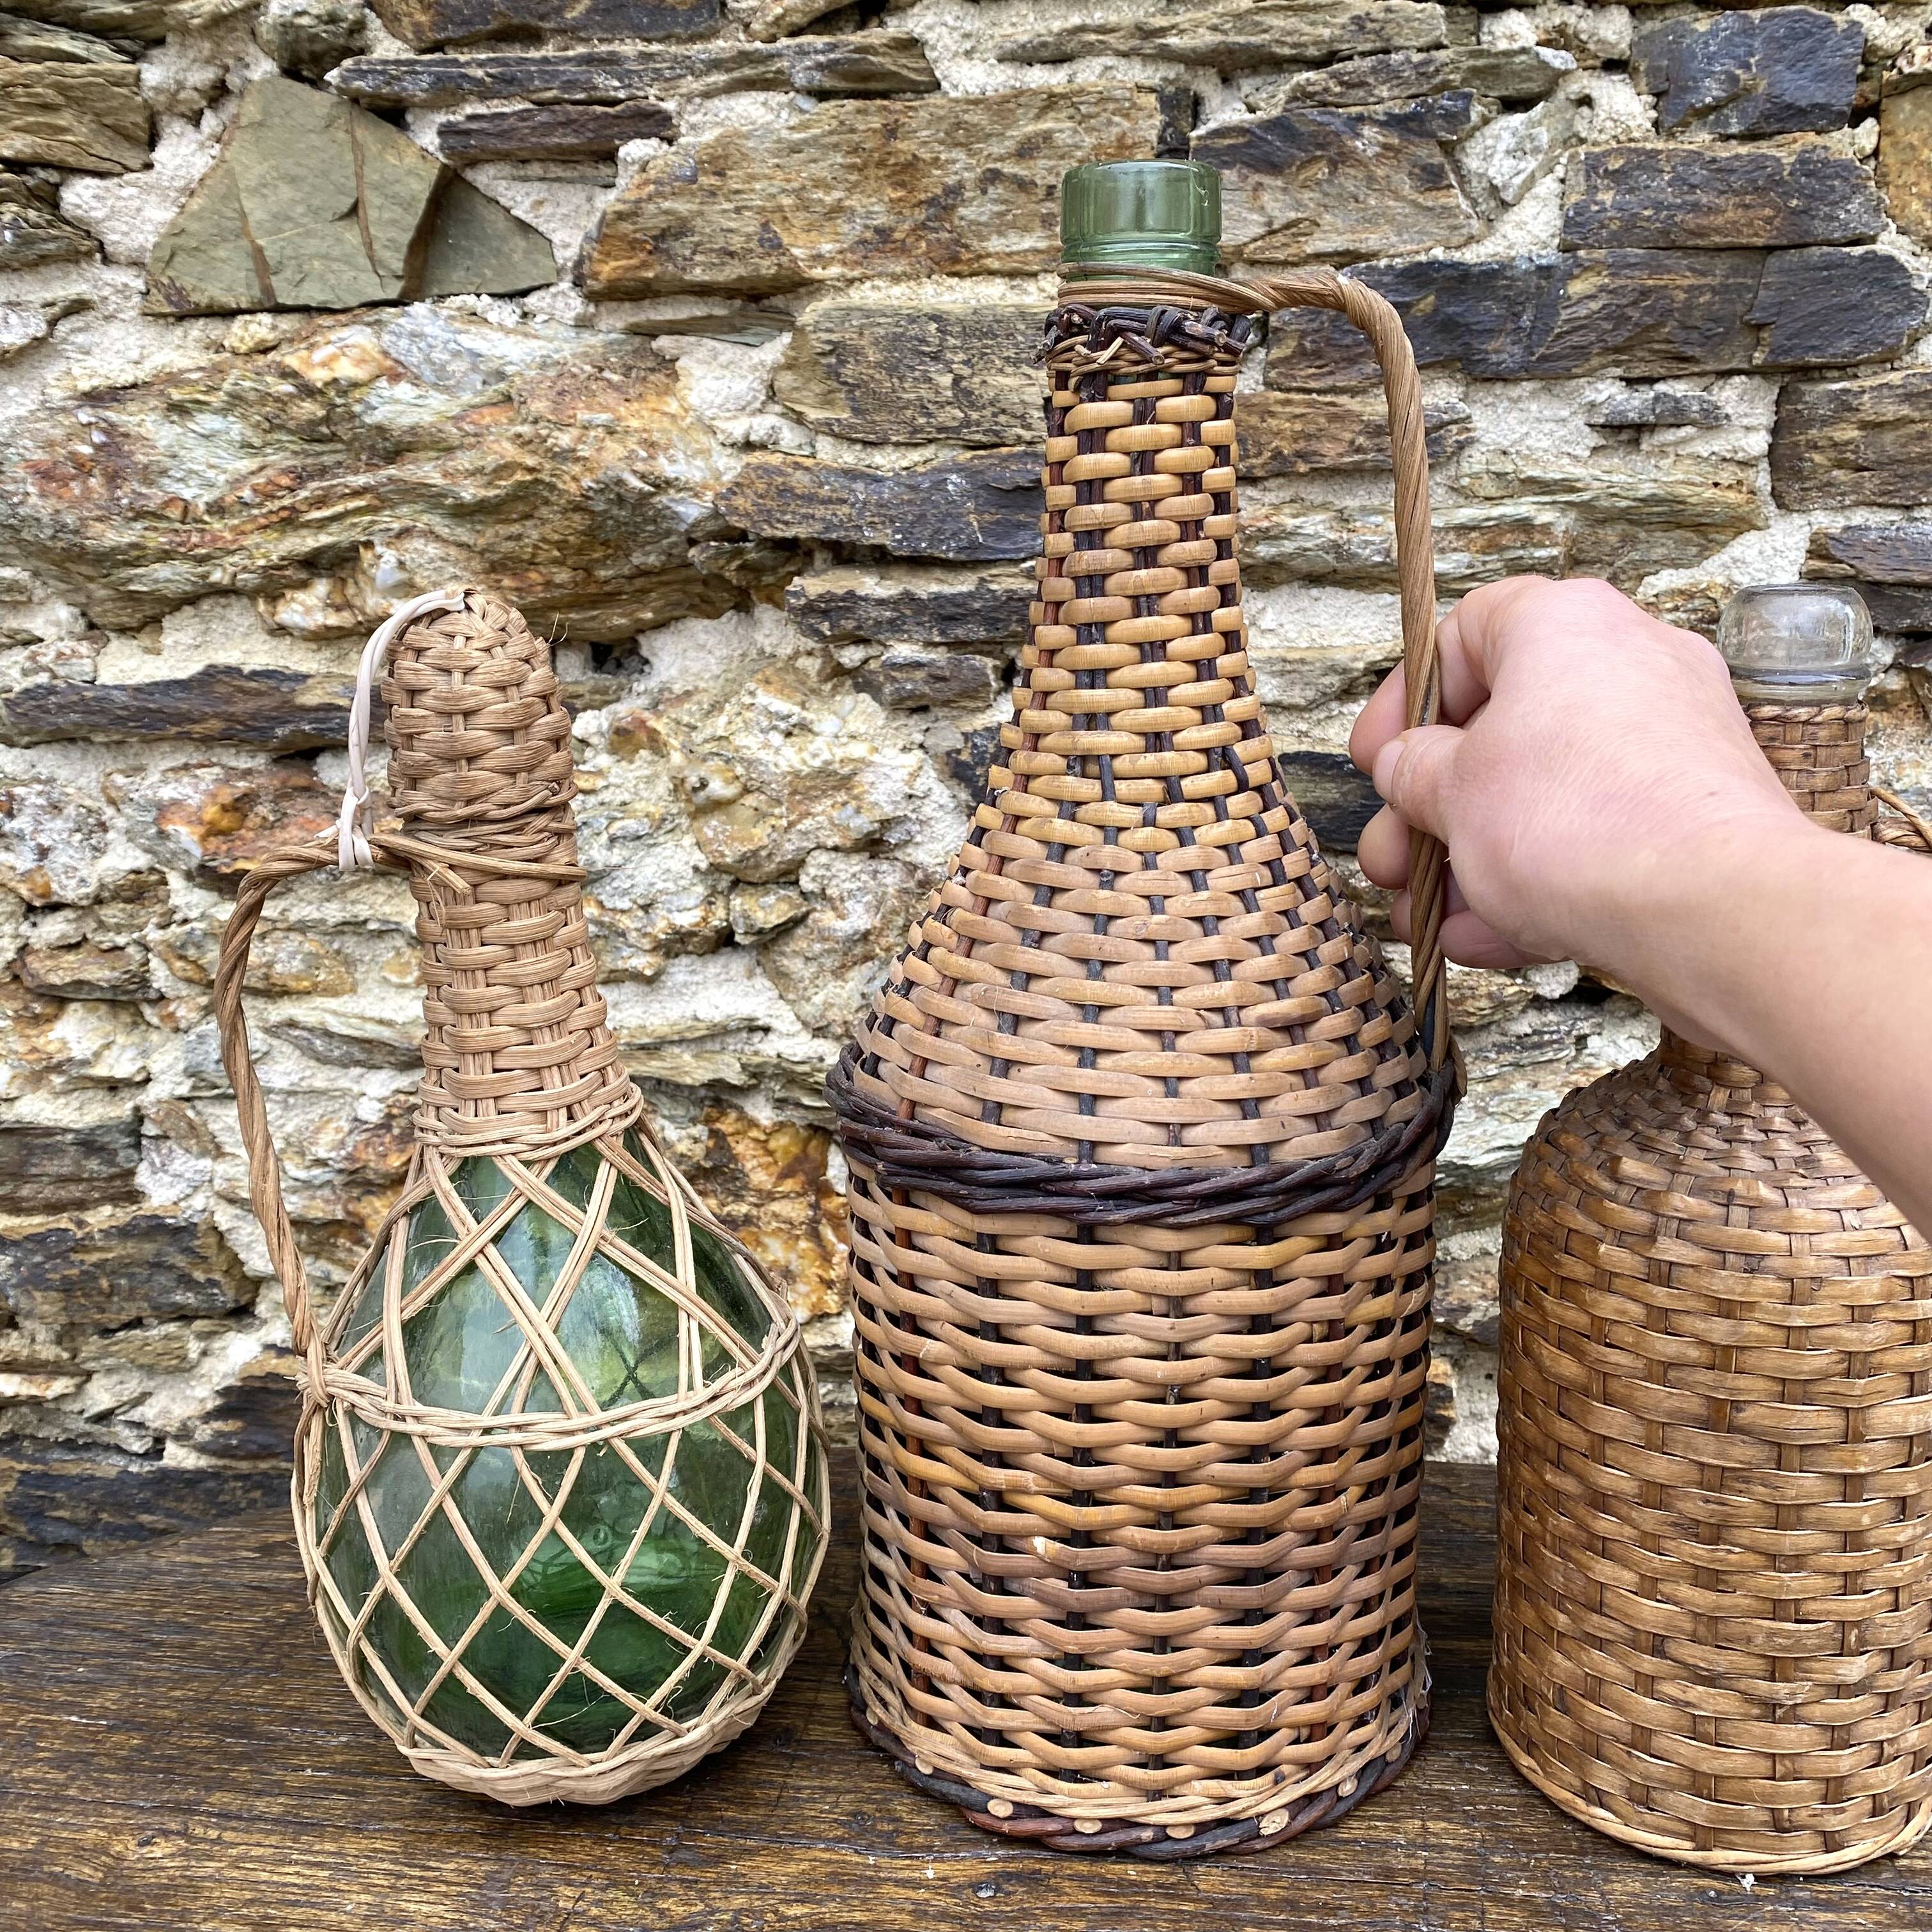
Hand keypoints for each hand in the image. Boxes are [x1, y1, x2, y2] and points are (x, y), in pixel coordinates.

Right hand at [1348, 576, 1809, 1032]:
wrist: (1709, 907)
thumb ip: (1415, 770)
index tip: (1377, 762)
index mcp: (1563, 626)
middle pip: (1499, 730)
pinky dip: (1534, 882)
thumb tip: (1408, 766)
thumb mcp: (1452, 791)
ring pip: (1542, 796)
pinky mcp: (1693, 815)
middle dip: (1430, 809)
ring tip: (1425, 919)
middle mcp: (1626, 666)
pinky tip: (1480, 939)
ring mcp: (1668, 743)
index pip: (1464, 633)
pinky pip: (1594, 837)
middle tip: (1390, 858)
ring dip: (1470, 860)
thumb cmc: (1576, 823)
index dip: (1406, 699)